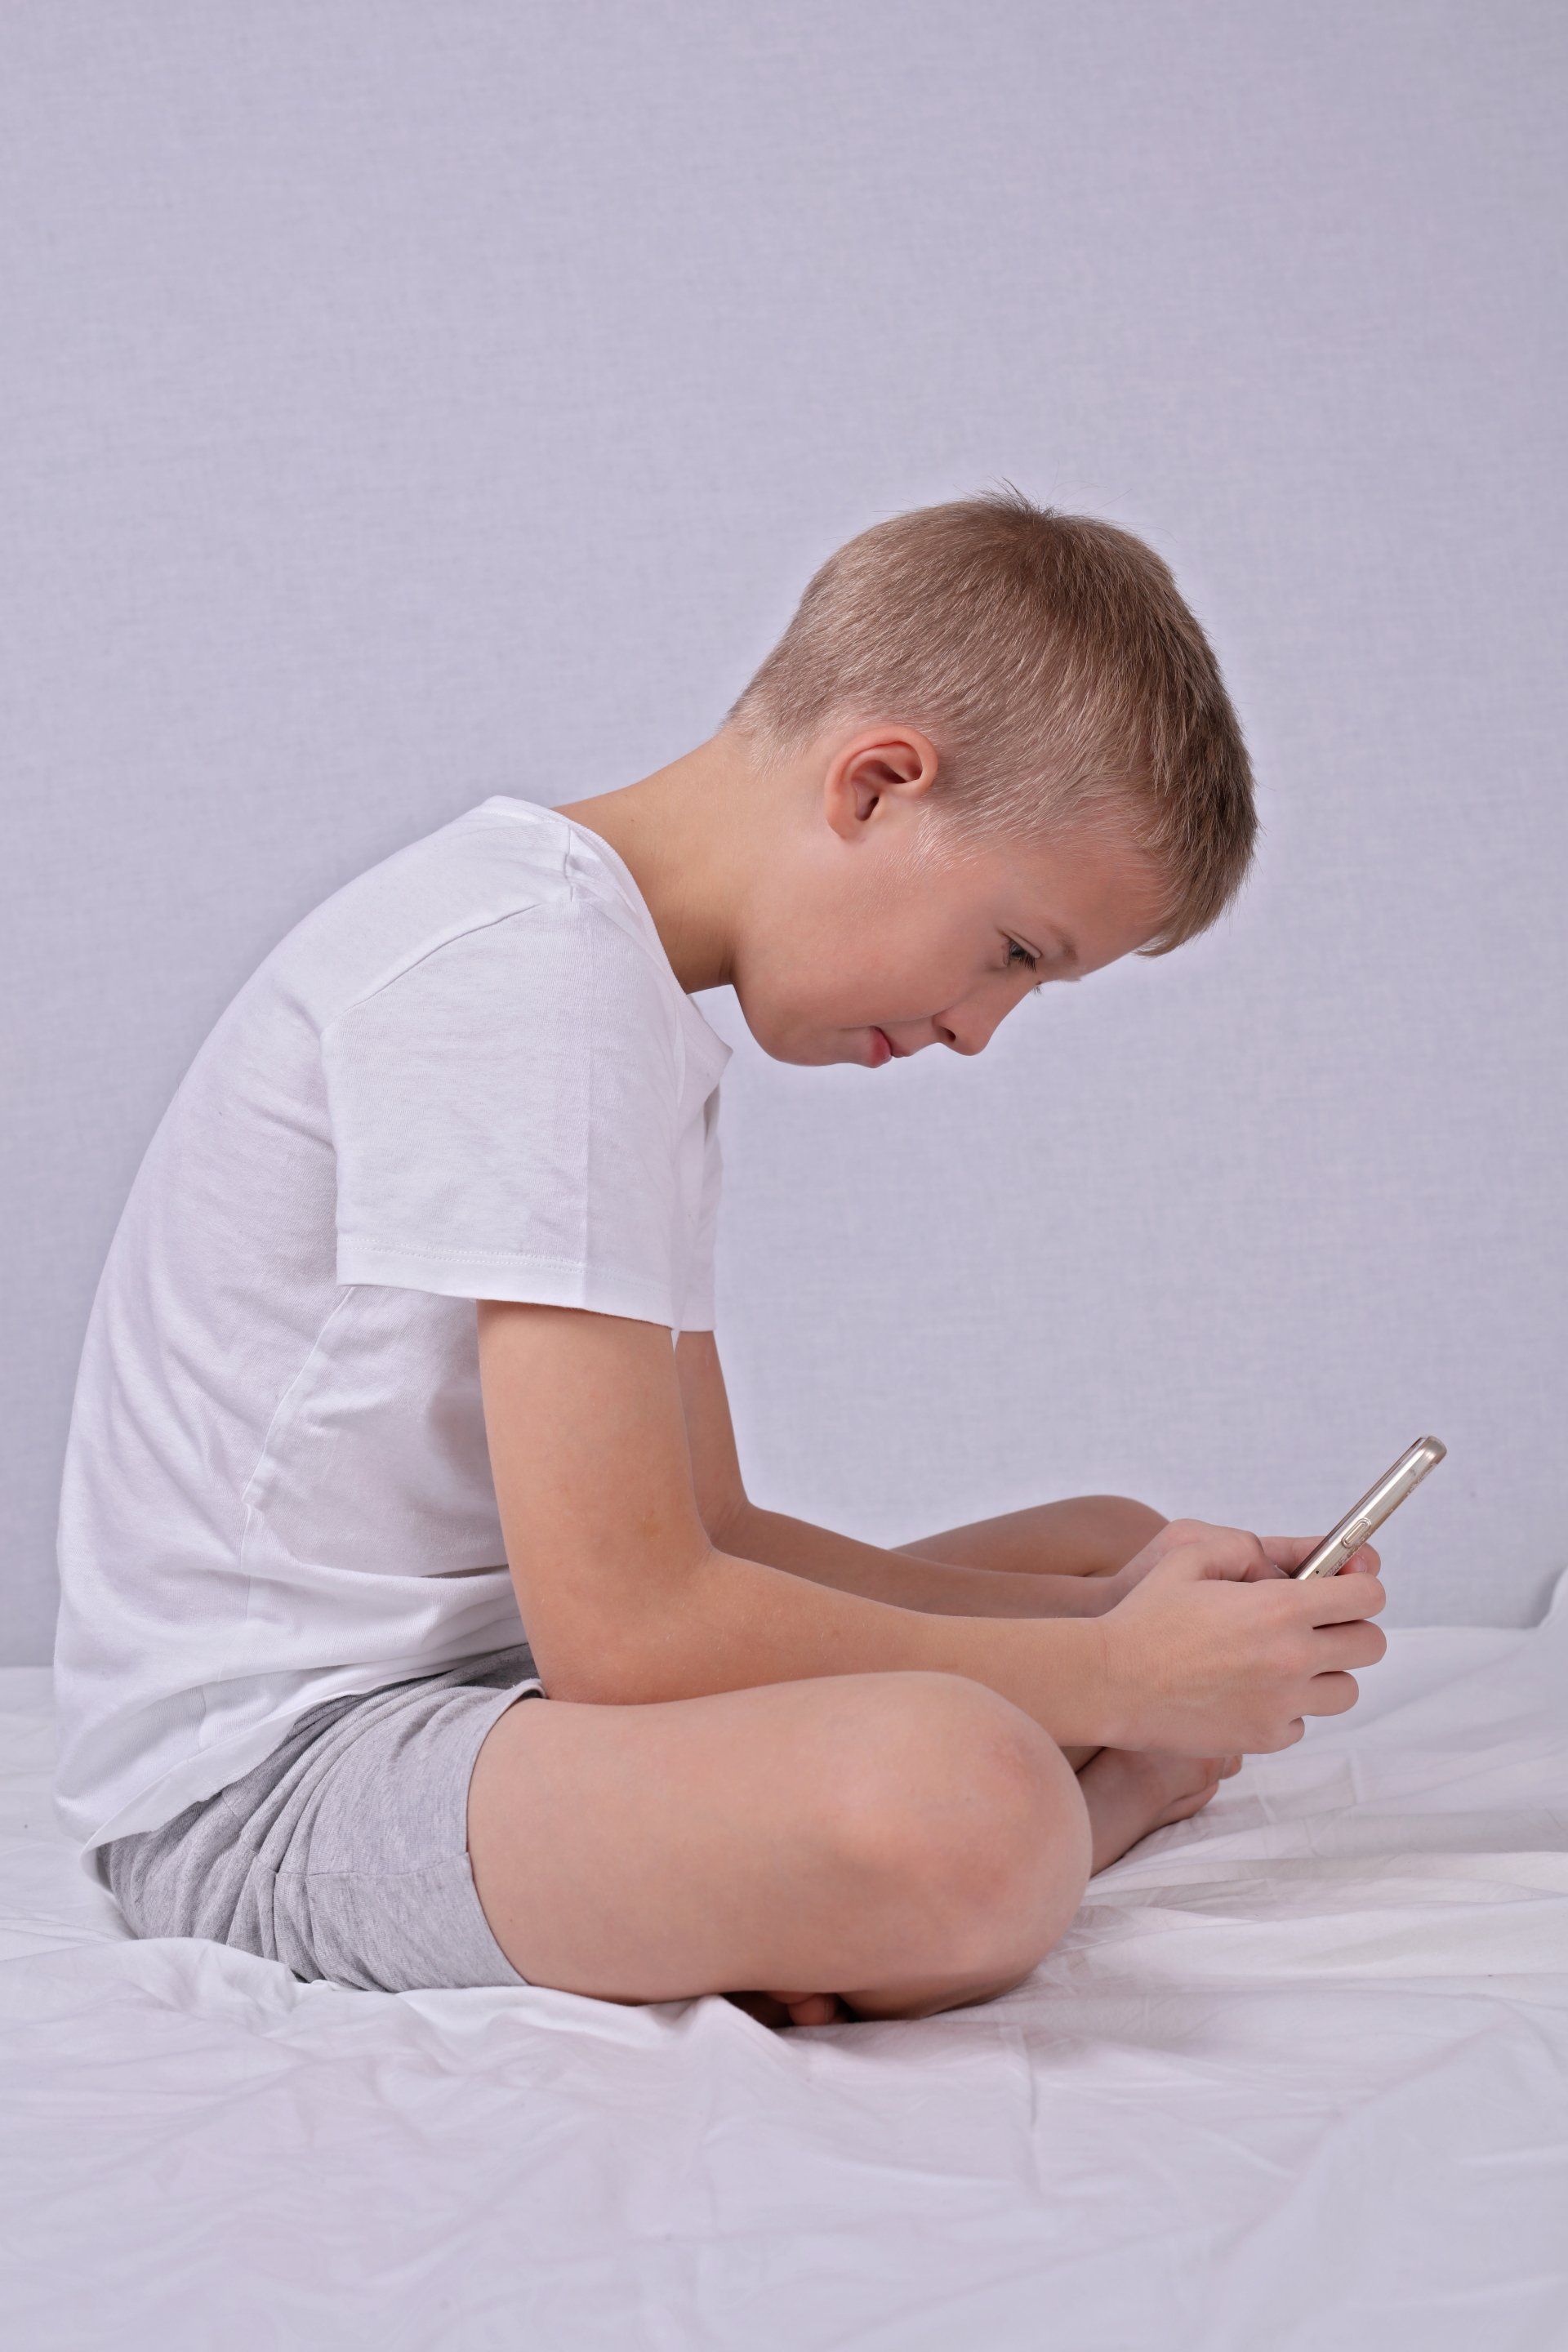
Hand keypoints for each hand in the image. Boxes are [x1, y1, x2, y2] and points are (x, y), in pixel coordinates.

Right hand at [1096, 1524, 1387, 1754]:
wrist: (1110, 1682)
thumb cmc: (1146, 1615)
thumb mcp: (1190, 1553)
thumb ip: (1248, 1547)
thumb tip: (1289, 1564)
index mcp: (1279, 1608)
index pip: (1367, 1596)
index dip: (1360, 1585)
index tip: (1345, 1588)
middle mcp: (1291, 1658)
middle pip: (1370, 1646)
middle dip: (1350, 1628)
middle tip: (1317, 1625)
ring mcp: (1281, 1704)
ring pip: (1346, 1690)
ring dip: (1326, 1673)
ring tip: (1285, 1661)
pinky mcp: (1265, 1738)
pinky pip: (1304, 1722)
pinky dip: (1289, 1708)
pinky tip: (1253, 1690)